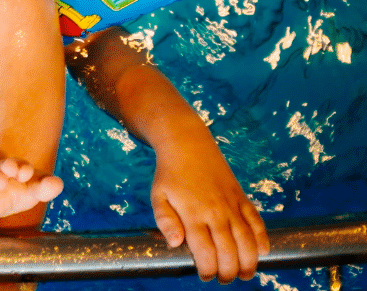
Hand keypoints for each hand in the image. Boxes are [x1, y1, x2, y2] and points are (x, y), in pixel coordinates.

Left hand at [151, 129, 269, 281]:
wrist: (188, 144)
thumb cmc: (170, 174)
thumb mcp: (158, 196)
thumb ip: (165, 221)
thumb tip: (175, 244)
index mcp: (193, 214)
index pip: (205, 252)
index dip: (207, 269)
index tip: (204, 276)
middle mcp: (216, 212)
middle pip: (229, 251)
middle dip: (229, 271)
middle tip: (225, 279)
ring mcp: (232, 205)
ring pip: (247, 240)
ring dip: (249, 262)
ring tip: (246, 274)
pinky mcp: (242, 198)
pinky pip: (257, 221)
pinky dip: (262, 238)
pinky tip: (263, 252)